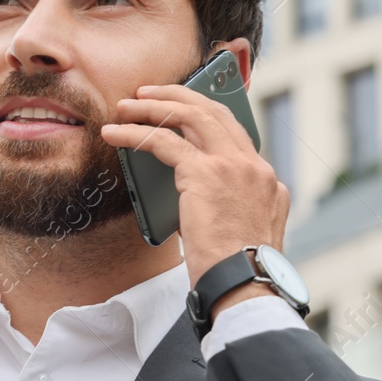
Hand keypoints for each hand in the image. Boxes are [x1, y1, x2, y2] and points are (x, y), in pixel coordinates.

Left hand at [101, 83, 290, 286]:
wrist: (244, 287)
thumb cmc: (237, 273)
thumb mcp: (241, 234)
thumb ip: (225, 207)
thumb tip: (192, 196)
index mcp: (267, 182)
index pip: (235, 134)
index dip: (205, 116)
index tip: (183, 109)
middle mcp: (255, 167)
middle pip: (215, 113)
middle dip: (179, 96)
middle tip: (151, 94)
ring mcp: (233, 166)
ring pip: (190, 115)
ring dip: (154, 106)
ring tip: (127, 105)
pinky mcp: (205, 174)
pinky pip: (163, 141)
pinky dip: (135, 133)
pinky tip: (114, 133)